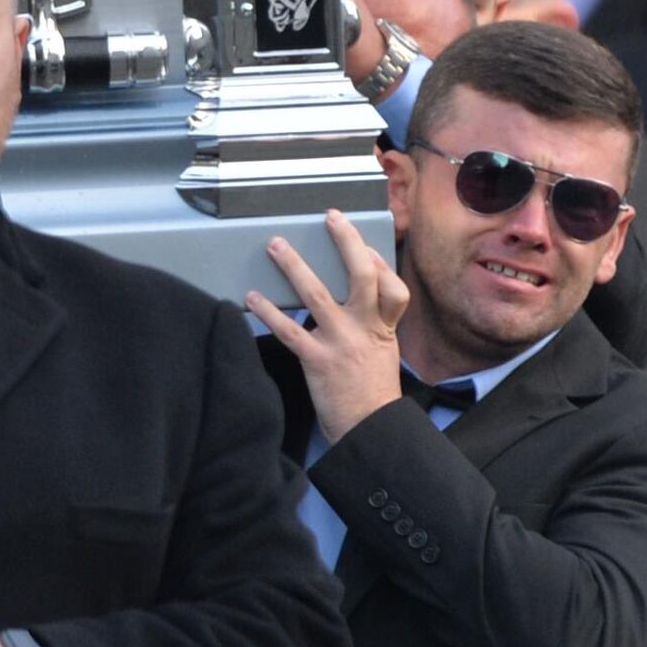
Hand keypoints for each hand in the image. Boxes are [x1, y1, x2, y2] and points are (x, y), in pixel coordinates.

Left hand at [247, 210, 408, 443]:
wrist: (368, 428)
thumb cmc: (374, 392)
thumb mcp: (384, 353)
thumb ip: (373, 326)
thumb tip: (353, 303)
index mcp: (385, 328)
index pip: (393, 288)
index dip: (381, 263)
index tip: (366, 246)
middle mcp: (365, 328)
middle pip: (361, 276)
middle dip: (346, 243)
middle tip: (331, 219)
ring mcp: (341, 342)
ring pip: (316, 295)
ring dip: (294, 266)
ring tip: (276, 245)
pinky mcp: (317, 360)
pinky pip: (289, 331)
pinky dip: (268, 312)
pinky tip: (252, 298)